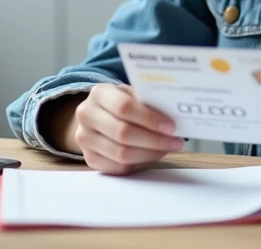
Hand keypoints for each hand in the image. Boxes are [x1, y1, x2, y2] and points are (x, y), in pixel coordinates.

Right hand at [69, 84, 184, 174]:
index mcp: (99, 93)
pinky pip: (118, 167)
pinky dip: (140, 163)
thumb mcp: (131, 94)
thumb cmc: (121, 103)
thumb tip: (176, 114)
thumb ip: (147, 101)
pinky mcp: (90, 159)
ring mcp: (84, 139)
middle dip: (154, 139)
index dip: (149, 118)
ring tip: (168, 148)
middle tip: (176, 141)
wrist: (98, 116)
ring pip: (121, 154)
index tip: (171, 126)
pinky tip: (153, 155)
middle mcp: (86, 115)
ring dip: (150, 153)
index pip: (124, 107)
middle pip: (123, 133)